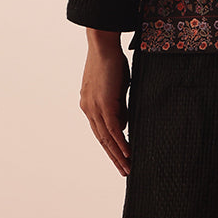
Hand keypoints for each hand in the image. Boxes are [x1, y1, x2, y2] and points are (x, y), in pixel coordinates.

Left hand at [79, 30, 130, 175]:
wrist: (103, 46)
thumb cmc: (111, 61)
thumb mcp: (116, 88)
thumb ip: (118, 108)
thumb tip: (123, 127)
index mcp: (89, 105)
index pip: (100, 131)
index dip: (110, 146)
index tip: (119, 158)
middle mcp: (88, 109)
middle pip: (101, 139)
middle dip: (114, 157)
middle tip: (124, 171)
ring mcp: (94, 107)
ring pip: (106, 138)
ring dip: (118, 155)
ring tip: (128, 168)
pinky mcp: (104, 104)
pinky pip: (113, 129)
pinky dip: (121, 143)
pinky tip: (128, 154)